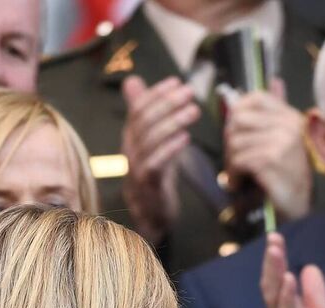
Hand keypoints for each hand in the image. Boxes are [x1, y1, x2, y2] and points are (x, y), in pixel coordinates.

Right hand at [120, 75, 199, 245]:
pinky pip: (156, 162)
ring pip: (151, 139)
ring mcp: (137, 166)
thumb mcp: (151, 138)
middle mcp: (130, 148)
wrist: (150, 211)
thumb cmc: (153, 171)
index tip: (176, 81)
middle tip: (189, 92)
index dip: (157, 93)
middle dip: (168, 103)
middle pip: (145, 120)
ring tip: (194, 110)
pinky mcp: (147, 183)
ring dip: (174, 122)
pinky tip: (186, 138)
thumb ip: (144, 111)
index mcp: (131, 135)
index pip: (139, 108)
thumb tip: (132, 80)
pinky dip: (171, 148)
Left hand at [223, 79, 312, 220]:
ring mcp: (282, 141)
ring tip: (236, 176)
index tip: (234, 133)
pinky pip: (240, 160)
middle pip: (239, 119)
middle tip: (232, 161)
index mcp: (290, 117)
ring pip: (236, 142)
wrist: (301, 209)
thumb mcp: (286, 140)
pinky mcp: (272, 159)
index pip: (255, 97)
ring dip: (230, 162)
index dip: (237, 112)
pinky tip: (238, 184)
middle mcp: (288, 125)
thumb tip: (275, 81)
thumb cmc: (289, 176)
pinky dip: (233, 175)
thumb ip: (278, 111)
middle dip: (229, 141)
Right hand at [261, 233, 324, 307]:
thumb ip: (312, 295)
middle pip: (271, 287)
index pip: (276, 281)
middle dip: (271, 262)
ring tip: (277, 253)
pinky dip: (285, 300)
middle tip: (272, 239)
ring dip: (274, 275)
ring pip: (275, 301)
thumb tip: (307, 267)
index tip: (275, 237)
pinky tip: (287, 283)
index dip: (274, 260)